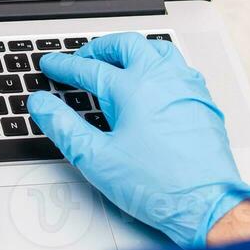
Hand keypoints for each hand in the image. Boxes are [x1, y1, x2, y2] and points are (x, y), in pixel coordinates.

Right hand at [28, 33, 249, 248]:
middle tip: (83, 59)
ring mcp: (185, 87)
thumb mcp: (96, 159)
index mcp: (132, 88)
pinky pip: (179, 66)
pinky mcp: (202, 101)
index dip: (64, 66)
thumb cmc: (159, 186)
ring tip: (118, 61)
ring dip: (132, 50)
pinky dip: (158, 64)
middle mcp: (161, 78)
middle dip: (99, 48)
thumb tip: (41, 104)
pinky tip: (155, 80)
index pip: (88, 68)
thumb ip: (64, 126)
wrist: (207, 205)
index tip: (51, 65)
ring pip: (156, 49)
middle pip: (125, 45)